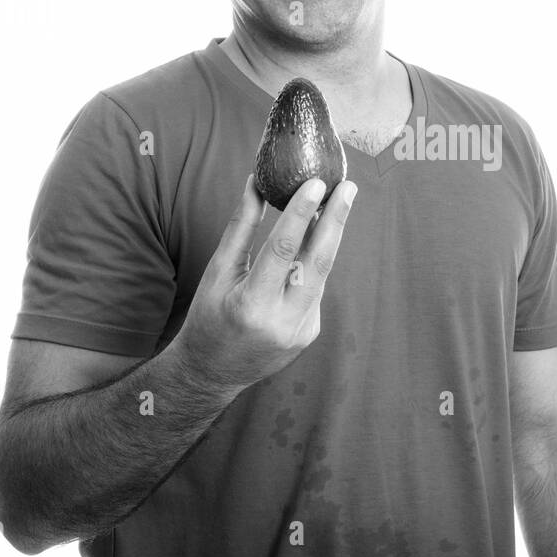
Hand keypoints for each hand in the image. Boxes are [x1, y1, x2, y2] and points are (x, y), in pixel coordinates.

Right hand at [178, 172, 356, 389]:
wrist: (212, 373)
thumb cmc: (208, 317)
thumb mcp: (217, 272)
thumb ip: (241, 228)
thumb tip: (256, 183)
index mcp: (251, 305)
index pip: (284, 250)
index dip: (302, 213)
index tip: (317, 183)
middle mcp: (282, 321)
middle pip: (319, 262)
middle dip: (337, 220)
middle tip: (349, 187)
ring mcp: (302, 331)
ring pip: (321, 274)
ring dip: (328, 237)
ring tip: (335, 201)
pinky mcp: (310, 333)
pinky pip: (315, 290)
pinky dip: (312, 265)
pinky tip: (309, 245)